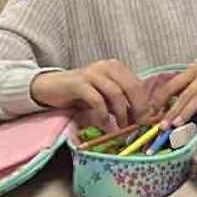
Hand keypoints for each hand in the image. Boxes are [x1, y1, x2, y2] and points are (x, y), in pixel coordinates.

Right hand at [30, 59, 146, 132]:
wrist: (50, 88)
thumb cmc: (81, 94)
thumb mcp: (104, 97)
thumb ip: (121, 102)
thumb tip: (141, 118)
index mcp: (117, 68)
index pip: (138, 85)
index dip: (145, 104)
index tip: (146, 122)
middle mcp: (107, 67)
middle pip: (131, 87)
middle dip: (138, 109)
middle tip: (137, 126)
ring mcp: (93, 73)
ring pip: (116, 94)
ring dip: (121, 115)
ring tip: (120, 129)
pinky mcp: (79, 83)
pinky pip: (97, 100)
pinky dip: (103, 115)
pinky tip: (104, 126)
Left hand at [153, 34, 196, 129]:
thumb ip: (193, 80)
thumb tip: (177, 96)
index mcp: (196, 70)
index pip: (174, 84)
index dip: (162, 97)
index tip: (152, 111)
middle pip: (186, 93)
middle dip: (173, 110)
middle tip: (163, 125)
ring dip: (189, 110)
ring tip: (179, 123)